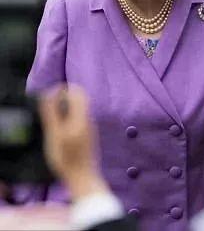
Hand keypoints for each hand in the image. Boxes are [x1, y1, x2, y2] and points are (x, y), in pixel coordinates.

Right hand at [39, 86, 108, 200]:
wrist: (83, 178)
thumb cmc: (67, 158)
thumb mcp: (55, 135)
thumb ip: (53, 114)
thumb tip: (50, 94)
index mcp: (82, 117)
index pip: (77, 92)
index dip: (63, 90)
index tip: (49, 97)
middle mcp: (89, 119)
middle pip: (78, 99)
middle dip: (63, 99)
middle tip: (49, 109)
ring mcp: (90, 128)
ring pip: (79, 109)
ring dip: (65, 109)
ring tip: (52, 122)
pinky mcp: (88, 136)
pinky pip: (78, 119)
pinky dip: (68, 119)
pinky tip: (59, 132)